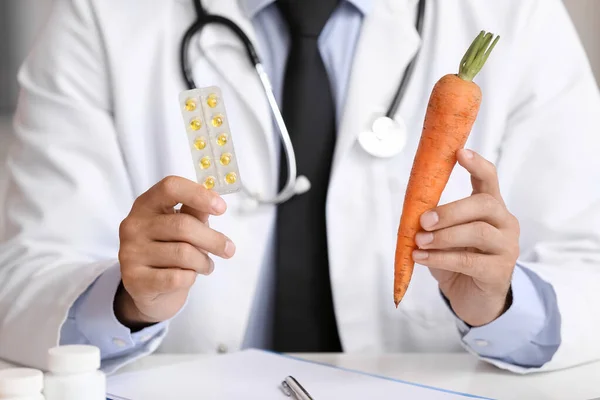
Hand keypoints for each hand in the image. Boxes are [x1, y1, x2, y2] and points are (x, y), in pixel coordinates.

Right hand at [115, 176, 235, 329]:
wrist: (145, 288)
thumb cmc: (167, 250)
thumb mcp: (179, 227)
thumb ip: (193, 213)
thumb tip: (213, 202)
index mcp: (146, 205)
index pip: (170, 187)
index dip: (198, 194)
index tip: (221, 208)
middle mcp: (133, 225)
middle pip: (183, 225)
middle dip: (213, 239)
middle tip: (229, 249)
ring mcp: (130, 252)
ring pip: (184, 254)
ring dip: (204, 262)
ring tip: (207, 266)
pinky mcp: (134, 279)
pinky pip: (177, 277)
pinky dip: (190, 278)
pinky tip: (189, 276)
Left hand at [412, 149, 519, 326]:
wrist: (473, 300)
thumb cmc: (456, 261)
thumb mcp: (443, 236)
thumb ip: (434, 221)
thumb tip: (413, 212)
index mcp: (491, 208)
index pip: (489, 179)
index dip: (476, 164)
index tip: (459, 152)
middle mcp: (505, 223)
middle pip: (484, 205)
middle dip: (450, 210)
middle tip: (423, 220)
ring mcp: (507, 248)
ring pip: (478, 232)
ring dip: (443, 236)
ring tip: (419, 242)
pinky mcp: (500, 272)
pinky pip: (469, 260)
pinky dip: (440, 258)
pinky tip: (421, 258)